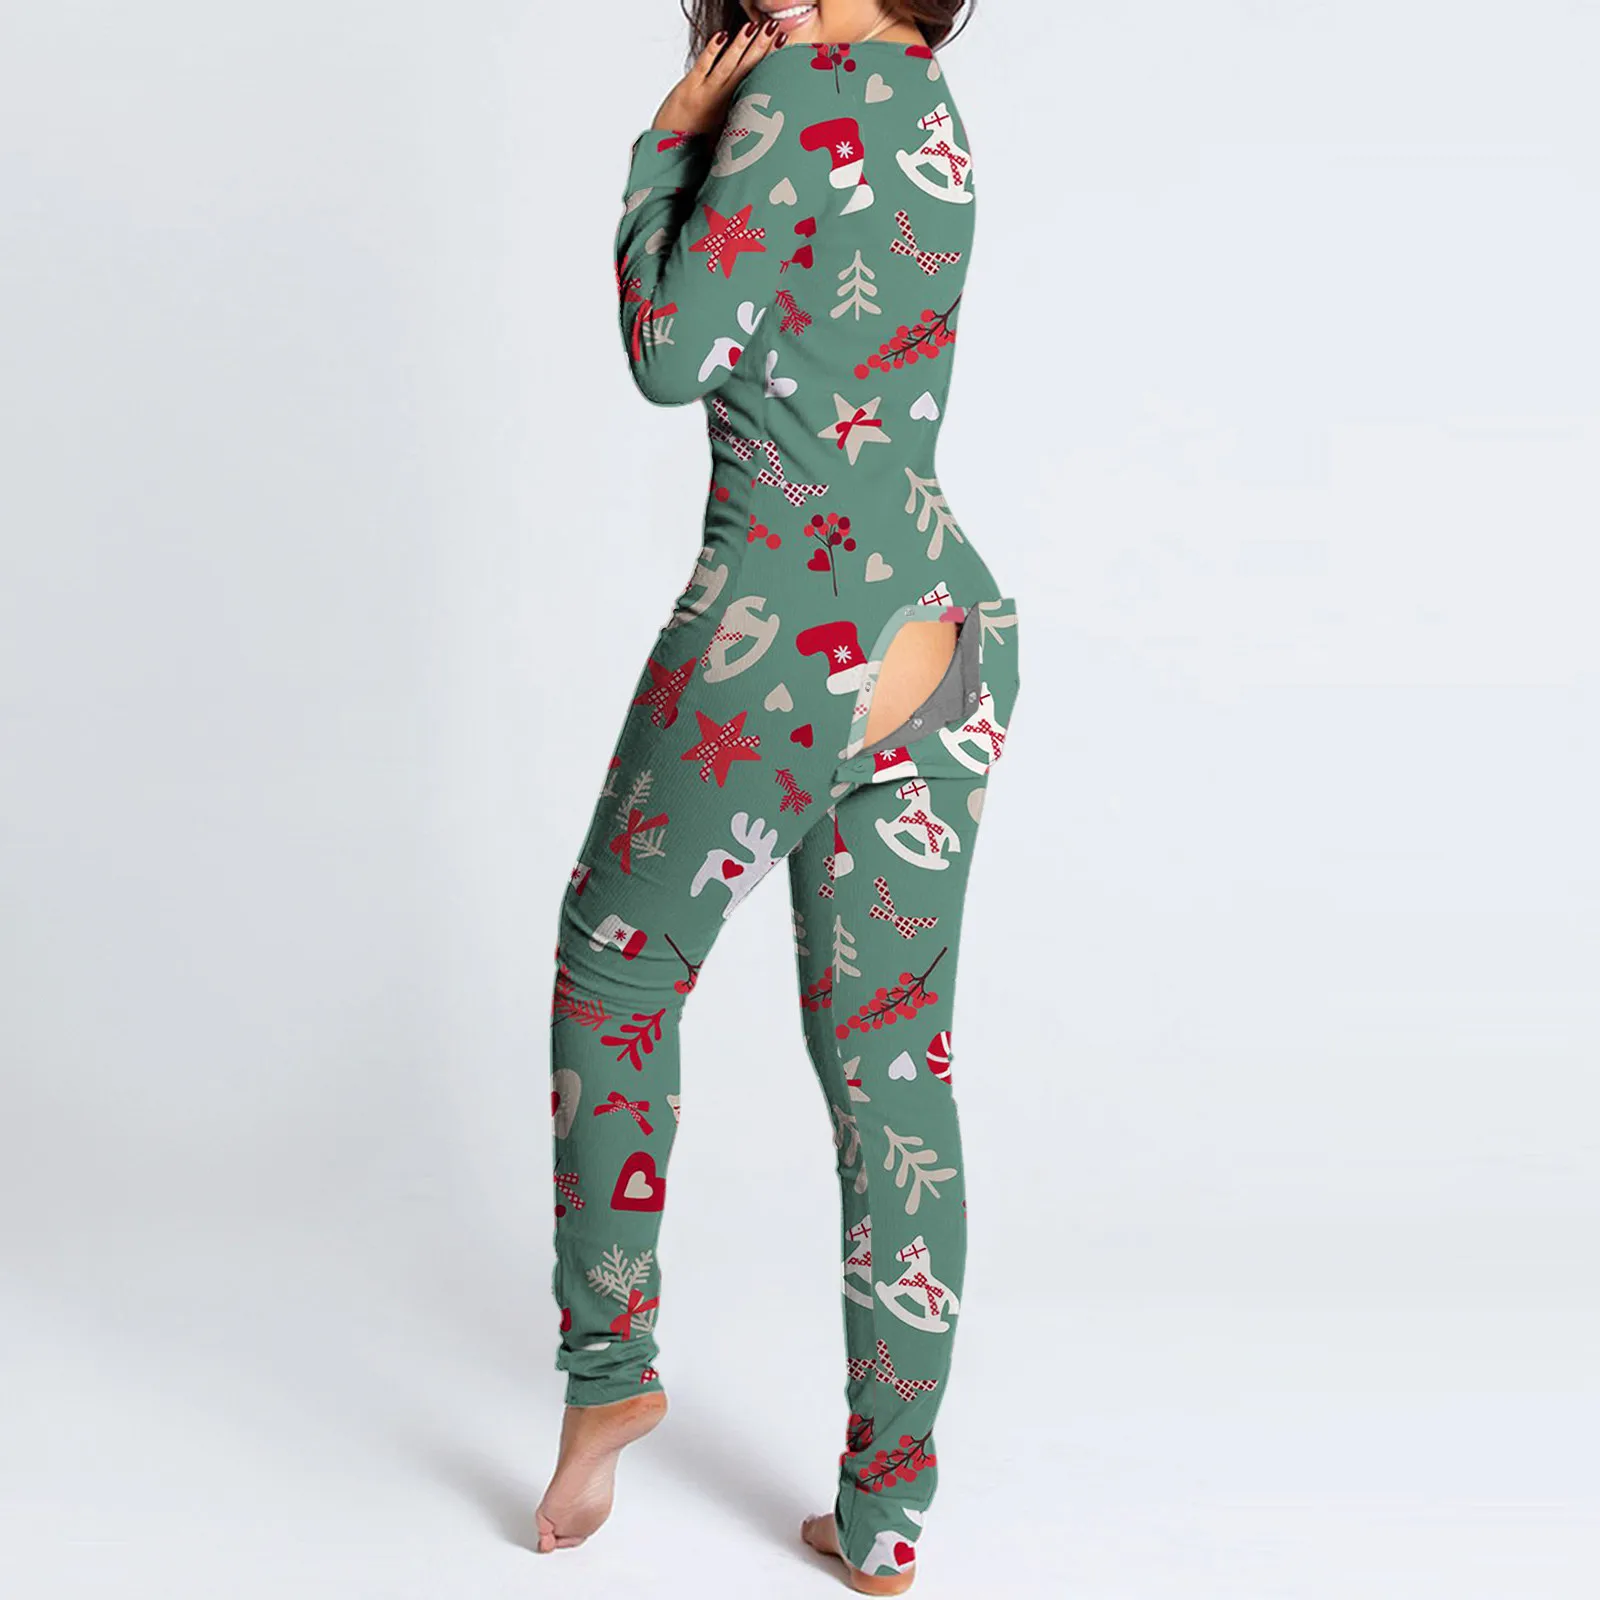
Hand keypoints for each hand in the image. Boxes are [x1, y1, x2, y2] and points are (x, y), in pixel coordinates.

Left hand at [650, 18, 782, 134]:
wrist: (669, 155)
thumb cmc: (694, 143)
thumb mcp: (721, 133)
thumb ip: (736, 118)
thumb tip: (754, 117)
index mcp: (733, 109)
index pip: (756, 78)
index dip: (770, 60)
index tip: (783, 41)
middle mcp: (723, 101)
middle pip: (746, 68)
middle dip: (762, 47)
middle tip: (776, 26)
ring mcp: (705, 94)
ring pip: (728, 66)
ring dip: (742, 46)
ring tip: (756, 26)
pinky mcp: (688, 90)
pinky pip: (703, 67)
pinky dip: (712, 51)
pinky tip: (722, 35)